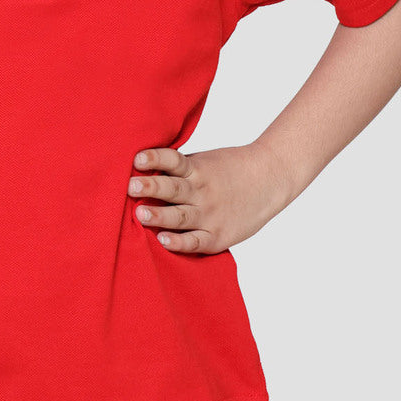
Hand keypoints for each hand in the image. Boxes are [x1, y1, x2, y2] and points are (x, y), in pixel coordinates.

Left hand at [127, 141, 293, 252]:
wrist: (269, 178)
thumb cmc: (230, 169)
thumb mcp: (204, 161)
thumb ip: (179, 168)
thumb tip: (140, 168)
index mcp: (197, 169)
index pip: (173, 161)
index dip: (155, 158)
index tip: (137, 159)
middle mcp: (201, 191)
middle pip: (172, 189)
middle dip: (150, 188)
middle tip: (130, 187)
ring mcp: (208, 214)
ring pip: (179, 216)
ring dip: (159, 216)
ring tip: (140, 214)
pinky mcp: (216, 236)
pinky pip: (194, 241)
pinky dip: (179, 242)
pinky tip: (163, 240)